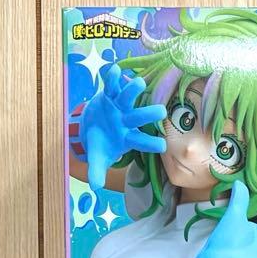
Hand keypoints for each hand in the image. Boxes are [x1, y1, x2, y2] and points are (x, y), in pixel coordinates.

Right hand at [76, 63, 165, 191]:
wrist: (94, 125)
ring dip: (133, 91)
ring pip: (128, 98)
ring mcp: (119, 107)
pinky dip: (113, 78)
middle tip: (162, 111)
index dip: (151, 143)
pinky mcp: (109, 95)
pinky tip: (115, 70)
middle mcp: (127, 122)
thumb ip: (98, 170)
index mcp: (128, 138)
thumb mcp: (98, 157)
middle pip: (139, 118)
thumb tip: (96, 187)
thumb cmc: (101, 143)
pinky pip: (111, 85)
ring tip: (139, 83)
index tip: (163, 145)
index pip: (142, 142)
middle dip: (149, 114)